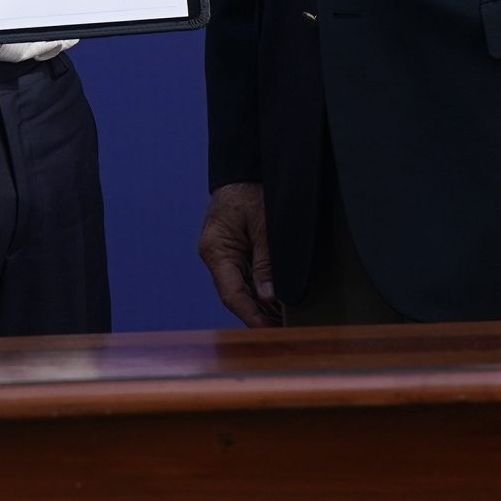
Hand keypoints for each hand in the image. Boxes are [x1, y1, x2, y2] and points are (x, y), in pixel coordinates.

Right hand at [198, 182, 278, 327]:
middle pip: (235, 295)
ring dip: (260, 305)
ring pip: (241, 288)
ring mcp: (224, 253)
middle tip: (284, 333)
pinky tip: (278, 303)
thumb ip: (265, 262)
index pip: (231, 294)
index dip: (250, 316)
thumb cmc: (252, 189)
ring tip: (285, 323)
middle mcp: (216, 255)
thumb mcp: (264, 225)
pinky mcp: (234, 249)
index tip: (269, 332)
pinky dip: (260, 291)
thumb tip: (268, 297)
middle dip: (258, 315)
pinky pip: (245, 276)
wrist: (244, 166)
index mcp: (216, 250)